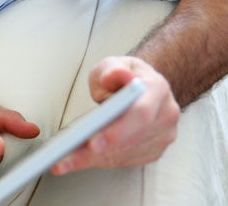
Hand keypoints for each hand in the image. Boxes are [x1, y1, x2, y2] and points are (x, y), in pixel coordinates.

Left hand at [50, 56, 179, 174]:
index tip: (93, 142)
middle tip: (68, 158)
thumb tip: (115, 76)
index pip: (140, 114)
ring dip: (92, 161)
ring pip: (125, 155)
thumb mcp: (113, 64)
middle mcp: (164, 115)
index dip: (117, 131)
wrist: (142, 85)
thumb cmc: (123, 75)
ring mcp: (162, 135)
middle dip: (97, 153)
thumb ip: (112, 70)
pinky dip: (99, 162)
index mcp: (157, 90)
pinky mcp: (153, 150)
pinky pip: (124, 161)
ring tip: (63, 162)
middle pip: (130, 141)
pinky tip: (77, 162)